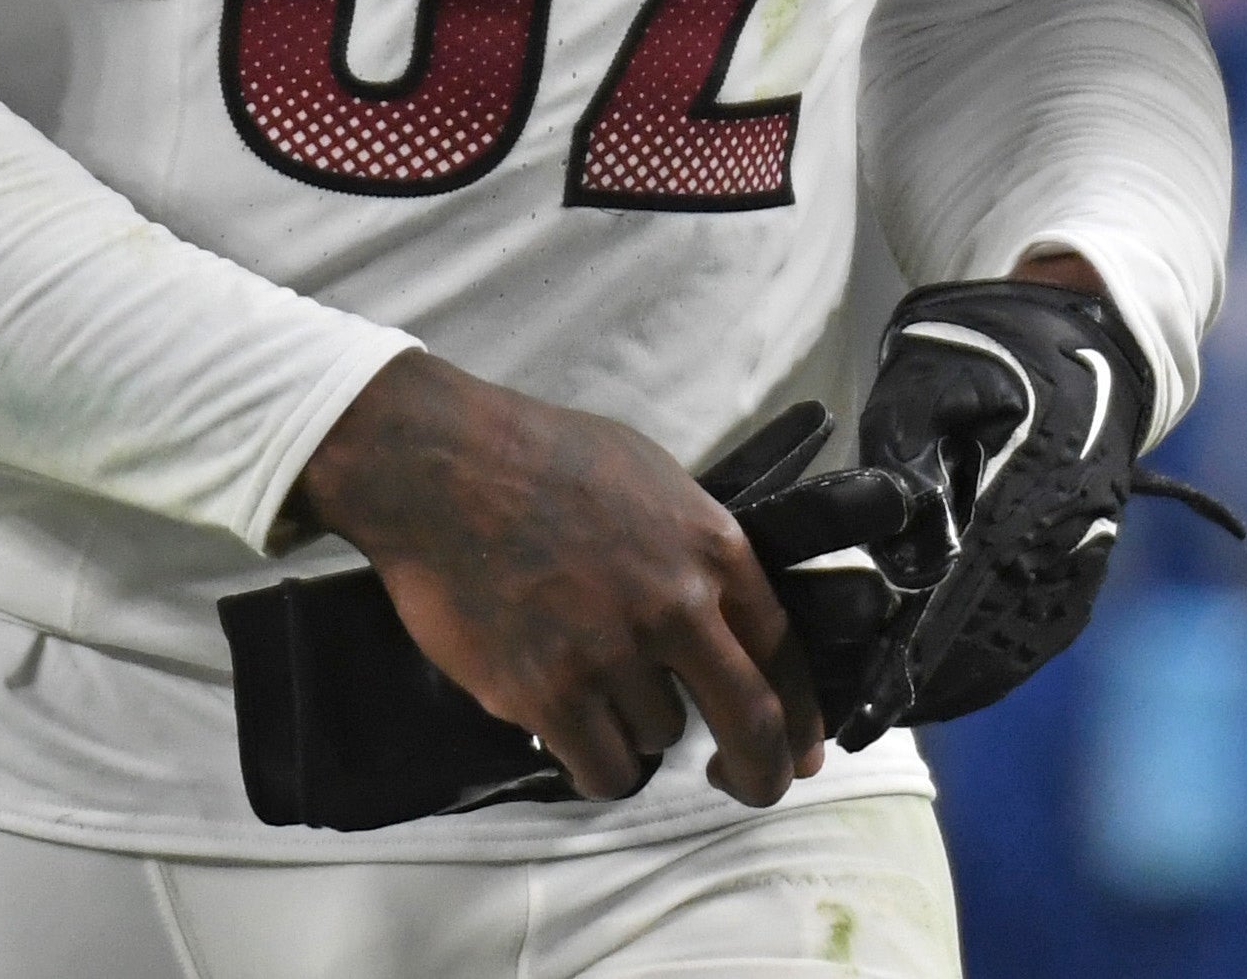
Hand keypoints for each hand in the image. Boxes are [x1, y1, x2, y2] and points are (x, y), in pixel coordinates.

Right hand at [293, 350, 822, 805]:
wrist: (443, 470)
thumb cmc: (547, 459)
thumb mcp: (655, 481)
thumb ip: (697, 552)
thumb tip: (727, 615)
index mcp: (712, 549)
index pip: (785, 651)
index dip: (803, 713)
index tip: (803, 750)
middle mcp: (675, 607)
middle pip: (752, 720)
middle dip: (761, 771)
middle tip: (751, 787)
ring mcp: (610, 654)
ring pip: (658, 739)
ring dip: (636, 727)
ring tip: (592, 679)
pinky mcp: (546, 694)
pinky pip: (601, 768)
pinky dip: (594, 760)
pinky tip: (574, 728)